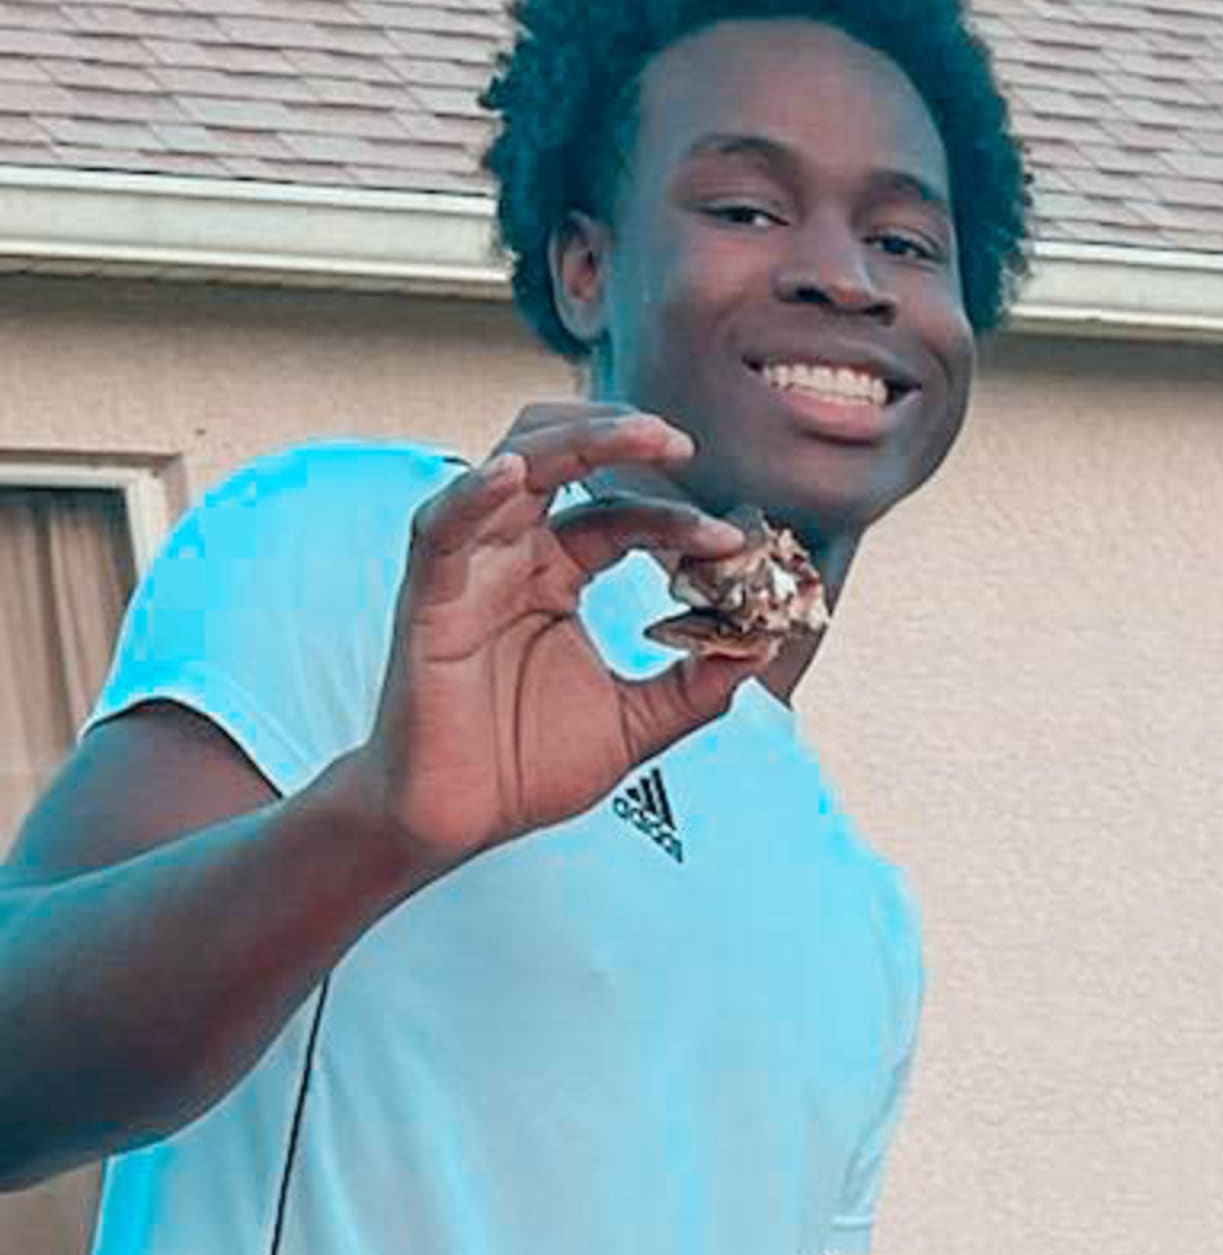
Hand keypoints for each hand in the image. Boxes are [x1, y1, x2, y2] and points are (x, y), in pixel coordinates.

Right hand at [349, 405, 762, 876]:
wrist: (458, 821)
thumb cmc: (524, 767)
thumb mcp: (635, 725)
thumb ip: (696, 688)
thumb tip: (762, 649)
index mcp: (556, 574)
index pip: (619, 517)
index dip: (677, 521)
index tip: (735, 542)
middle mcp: (511, 555)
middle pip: (560, 459)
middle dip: (619, 438)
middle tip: (683, 444)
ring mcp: (467, 568)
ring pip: (510, 467)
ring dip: (572, 442)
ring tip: (637, 434)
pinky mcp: (427, 596)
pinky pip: (444, 524)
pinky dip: (475, 492)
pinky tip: (515, 473)